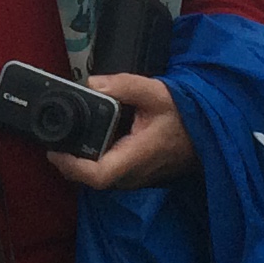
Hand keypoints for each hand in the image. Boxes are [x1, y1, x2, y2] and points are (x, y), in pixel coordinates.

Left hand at [46, 73, 195, 191]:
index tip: (55, 150)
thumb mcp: (156, 92)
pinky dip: (94, 161)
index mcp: (136, 157)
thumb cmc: (184, 116)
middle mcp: (133, 175)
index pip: (97, 175)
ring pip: (98, 179)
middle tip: (54, 138)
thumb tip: (92, 83)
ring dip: (80, 162)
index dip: (71, 166)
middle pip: (90, 179)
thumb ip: (124, 85)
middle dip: (68, 162)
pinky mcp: (136, 177)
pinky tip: (91, 141)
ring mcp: (135, 180)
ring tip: (67, 138)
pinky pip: (109, 174)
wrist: (208, 133)